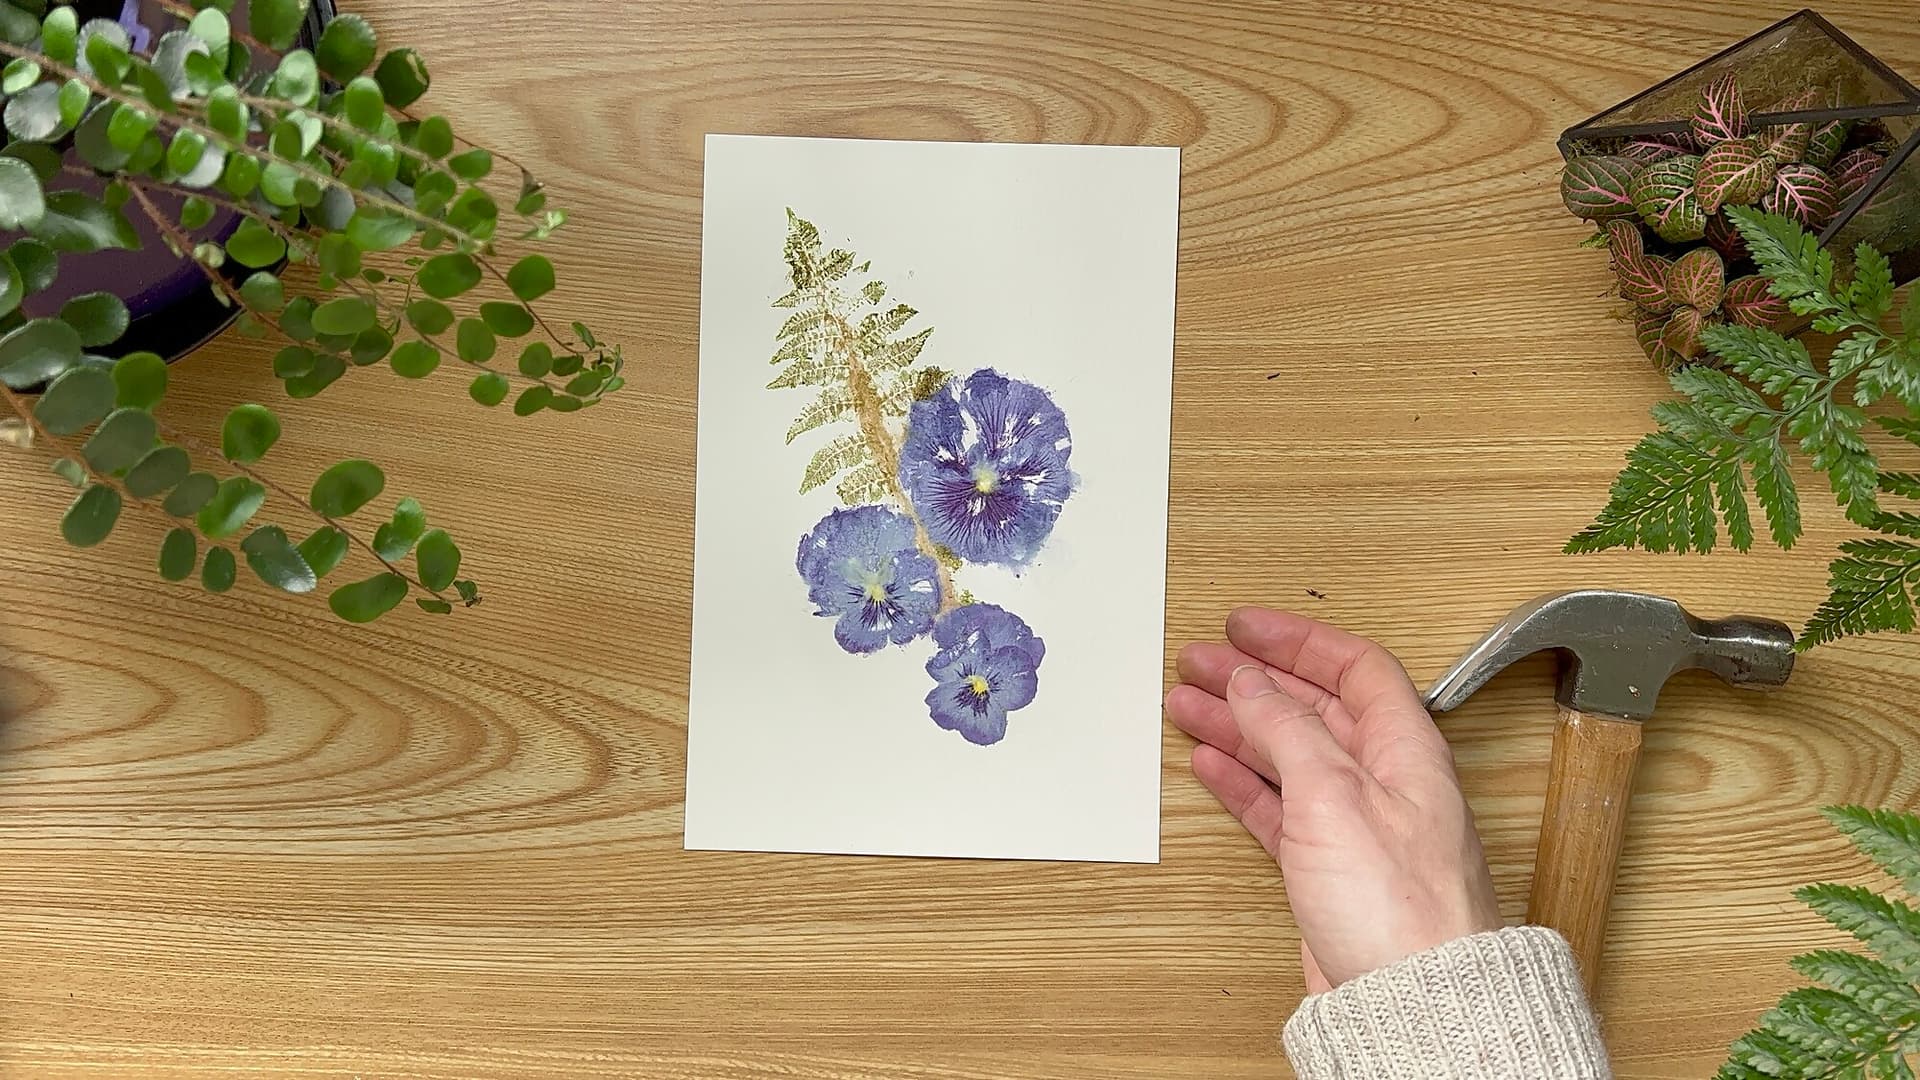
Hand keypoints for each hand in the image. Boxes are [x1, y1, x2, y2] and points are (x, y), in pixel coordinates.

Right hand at [1166, 607, 1502, 992]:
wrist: (1414, 1001)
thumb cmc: (1402, 908)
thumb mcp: (1334, 794)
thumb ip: (1288, 730)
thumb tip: (1253, 682)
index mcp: (1403, 749)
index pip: (1353, 668)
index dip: (1297, 641)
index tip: (1244, 627)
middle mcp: (1383, 781)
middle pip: (1313, 708)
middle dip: (1255, 679)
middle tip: (1199, 660)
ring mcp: (1356, 825)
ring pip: (1287, 755)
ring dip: (1237, 725)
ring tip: (1186, 703)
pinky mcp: (1330, 869)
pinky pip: (1279, 805)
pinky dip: (1242, 780)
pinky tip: (1211, 763)